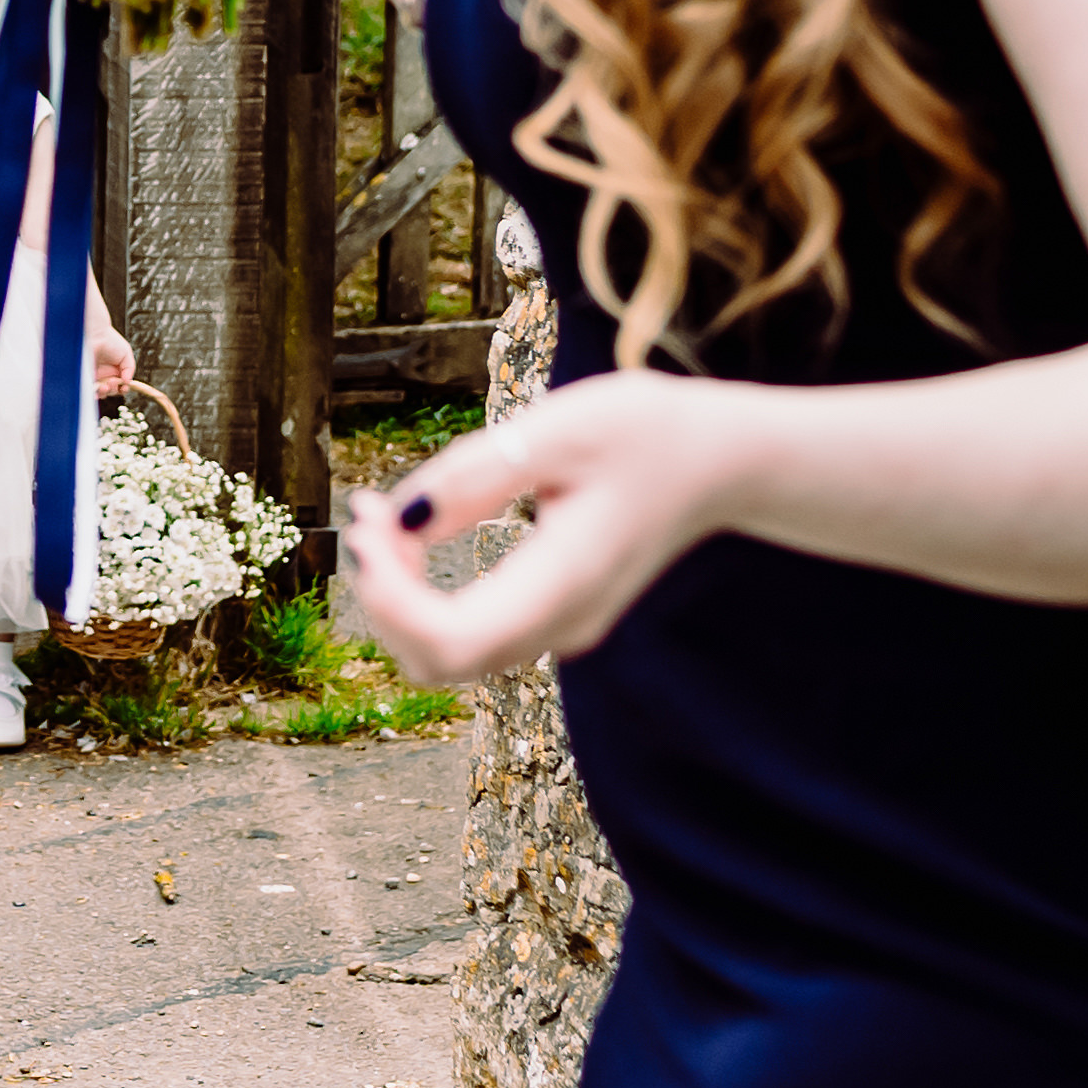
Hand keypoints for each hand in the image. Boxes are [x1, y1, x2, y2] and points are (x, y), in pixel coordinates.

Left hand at [87, 321, 135, 400]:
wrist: (95, 335)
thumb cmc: (110, 341)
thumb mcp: (126, 354)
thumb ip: (130, 369)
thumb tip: (128, 382)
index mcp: (117, 371)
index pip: (121, 385)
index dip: (123, 389)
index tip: (124, 388)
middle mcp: (107, 375)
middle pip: (112, 391)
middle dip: (114, 390)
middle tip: (112, 382)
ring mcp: (96, 376)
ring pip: (102, 392)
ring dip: (105, 393)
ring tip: (105, 386)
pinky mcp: (87, 376)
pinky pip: (90, 389)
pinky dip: (94, 394)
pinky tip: (97, 391)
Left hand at [334, 368, 758, 682]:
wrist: (723, 461)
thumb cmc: (649, 433)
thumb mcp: (561, 428)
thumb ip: (478, 475)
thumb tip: (398, 519)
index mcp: (566, 583)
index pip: (450, 640)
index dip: (388, 598)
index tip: (367, 523)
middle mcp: (561, 626)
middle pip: (438, 658)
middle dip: (382, 595)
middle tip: (364, 513)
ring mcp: (560, 629)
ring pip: (446, 654)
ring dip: (396, 597)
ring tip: (378, 517)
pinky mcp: (553, 616)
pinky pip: (468, 632)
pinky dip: (423, 596)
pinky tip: (409, 534)